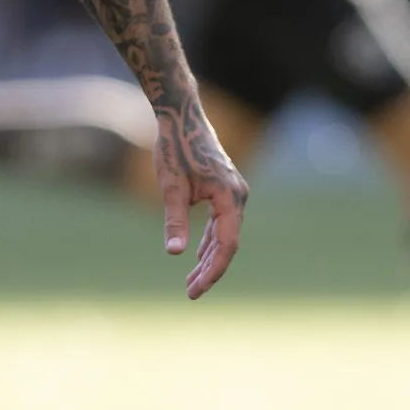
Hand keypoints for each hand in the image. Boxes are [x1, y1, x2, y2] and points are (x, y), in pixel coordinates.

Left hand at [154, 96, 247, 298]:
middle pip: (228, 243)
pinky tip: (197, 255)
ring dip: (209, 258)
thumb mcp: (171, 187)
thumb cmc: (175, 148)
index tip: (195, 290)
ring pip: (225, 234)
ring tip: (191, 282)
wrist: (181, 116)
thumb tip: (175, 254)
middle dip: (209, 270)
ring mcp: (233, 192)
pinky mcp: (224, 189)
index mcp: (230, 196)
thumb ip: (175, 221)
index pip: (227, 245)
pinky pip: (221, 222)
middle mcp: (238, 196)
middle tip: (190, 293)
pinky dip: (209, 240)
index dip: (213, 271)